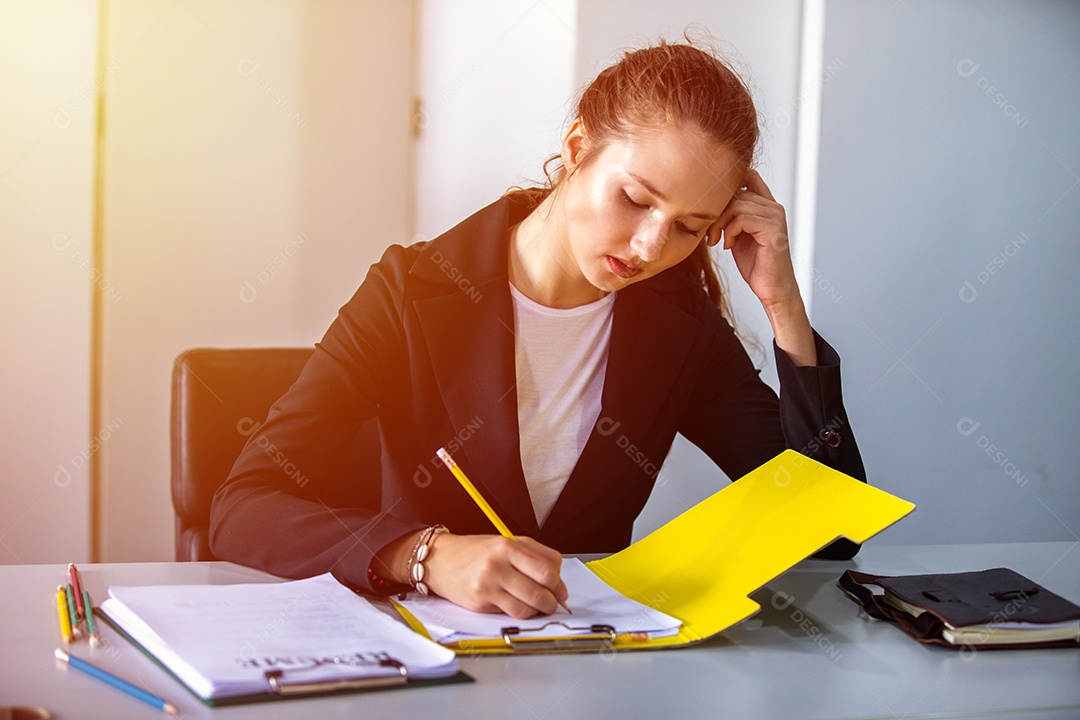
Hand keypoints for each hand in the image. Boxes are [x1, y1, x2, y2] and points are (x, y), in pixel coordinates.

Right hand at [423, 533, 568, 619]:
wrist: (441, 561)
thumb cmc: (476, 551)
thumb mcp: (507, 542)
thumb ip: (536, 555)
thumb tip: (559, 580)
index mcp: (507, 547)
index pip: (546, 571)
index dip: (559, 584)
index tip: (561, 590)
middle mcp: (497, 566)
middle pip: (540, 592)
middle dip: (553, 602)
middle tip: (554, 602)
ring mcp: (487, 586)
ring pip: (527, 608)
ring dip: (538, 611)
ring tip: (538, 606)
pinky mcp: (480, 604)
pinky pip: (511, 614)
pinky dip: (522, 613)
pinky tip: (520, 606)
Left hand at [709, 169, 799, 310]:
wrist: (772, 288)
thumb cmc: (756, 264)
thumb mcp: (738, 234)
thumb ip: (731, 216)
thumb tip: (708, 201)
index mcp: (766, 206)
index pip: (748, 177)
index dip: (727, 188)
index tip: (712, 210)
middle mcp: (773, 207)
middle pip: (736, 192)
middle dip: (716, 213)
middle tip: (710, 234)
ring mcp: (775, 216)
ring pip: (737, 205)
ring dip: (720, 224)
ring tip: (718, 240)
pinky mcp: (773, 229)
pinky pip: (742, 218)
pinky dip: (729, 231)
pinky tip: (728, 245)